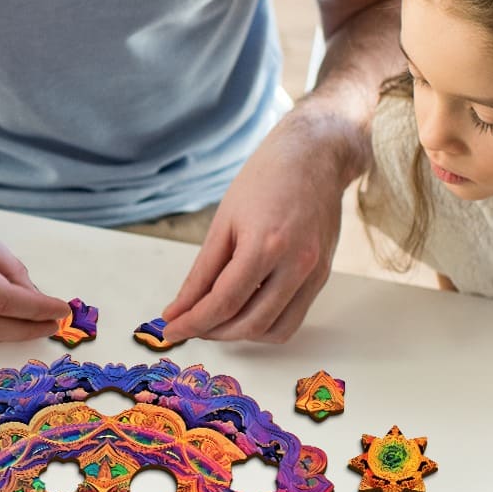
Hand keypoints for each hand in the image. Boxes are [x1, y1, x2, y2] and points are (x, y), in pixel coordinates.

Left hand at [160, 108, 358, 342]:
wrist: (315, 157)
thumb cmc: (266, 179)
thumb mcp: (224, 221)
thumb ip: (202, 272)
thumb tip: (180, 308)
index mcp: (265, 244)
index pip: (224, 302)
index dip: (193, 322)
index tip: (170, 329)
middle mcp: (296, 264)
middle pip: (249, 323)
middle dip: (213, 331)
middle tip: (189, 325)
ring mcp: (314, 273)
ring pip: (275, 330)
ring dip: (240, 334)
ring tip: (215, 320)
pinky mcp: (322, 277)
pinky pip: (293, 319)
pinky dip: (265, 324)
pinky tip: (244, 310)